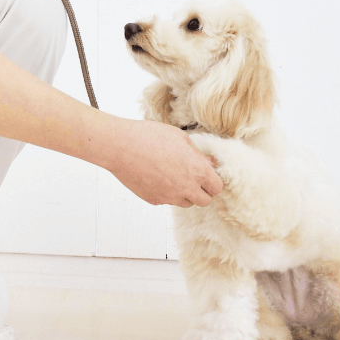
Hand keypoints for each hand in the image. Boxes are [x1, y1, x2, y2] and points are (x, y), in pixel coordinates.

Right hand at [106, 120, 223, 207]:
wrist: (121, 146)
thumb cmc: (150, 137)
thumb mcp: (181, 138)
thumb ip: (199, 154)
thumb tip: (211, 163)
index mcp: (197, 170)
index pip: (217, 188)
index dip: (213, 181)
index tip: (207, 175)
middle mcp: (186, 188)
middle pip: (205, 201)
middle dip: (202, 191)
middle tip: (193, 178)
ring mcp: (169, 196)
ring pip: (186, 203)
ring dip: (185, 193)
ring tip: (173, 175)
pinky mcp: (154, 200)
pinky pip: (167, 200)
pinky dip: (166, 192)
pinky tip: (157, 176)